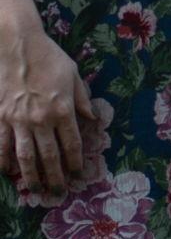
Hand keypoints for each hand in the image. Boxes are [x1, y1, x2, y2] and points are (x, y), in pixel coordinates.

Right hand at [0, 14, 97, 197]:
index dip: (74, 162)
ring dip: (30, 176)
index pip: (71, 144)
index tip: (77, 175)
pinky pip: (1, 144)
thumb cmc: (49, 57)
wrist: (16, 45)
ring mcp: (17, 119)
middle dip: (54, 176)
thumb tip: (92, 119)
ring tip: (35, 190)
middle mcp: (40, 119)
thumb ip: (82, 99)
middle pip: (49, 156)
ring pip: (24, 155)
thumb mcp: (73, 75)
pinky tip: (7, 172)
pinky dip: (3, 160)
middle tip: (58, 192)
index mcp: (62, 109)